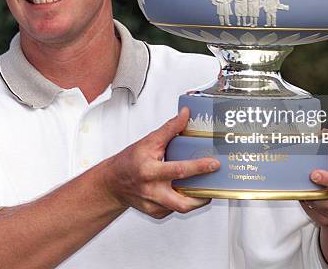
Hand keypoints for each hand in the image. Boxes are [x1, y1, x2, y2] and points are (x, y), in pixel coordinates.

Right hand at [101, 107, 219, 218]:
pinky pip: (174, 210)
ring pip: (181, 208)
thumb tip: (185, 115)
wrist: (113, 183)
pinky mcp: (155, 213)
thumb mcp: (148, 142)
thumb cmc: (129, 161)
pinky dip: (182, 201)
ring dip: (196, 200)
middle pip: (182, 202)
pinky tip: (186, 192)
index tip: (214, 164)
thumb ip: (169, 129)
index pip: (178, 170)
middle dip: (202, 196)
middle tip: (215, 185)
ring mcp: (153, 205)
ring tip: (206, 189)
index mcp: (149, 171)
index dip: (198, 167)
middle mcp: (151, 191)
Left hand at [300, 128, 327, 225]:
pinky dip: (305, 202)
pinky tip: (305, 192)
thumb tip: (324, 132)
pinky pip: (310, 212)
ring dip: (306, 194)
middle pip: (324, 198)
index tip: (314, 174)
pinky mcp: (327, 222)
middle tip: (302, 179)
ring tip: (303, 183)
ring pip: (314, 205)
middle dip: (311, 189)